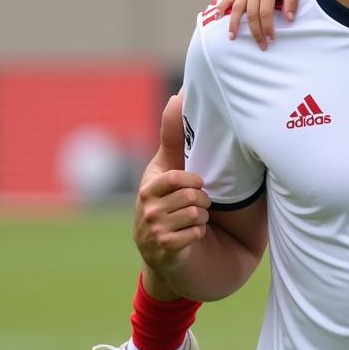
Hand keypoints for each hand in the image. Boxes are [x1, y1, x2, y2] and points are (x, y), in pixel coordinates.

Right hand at [133, 93, 211, 275]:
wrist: (170, 254)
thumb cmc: (172, 204)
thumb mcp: (170, 168)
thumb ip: (173, 135)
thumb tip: (178, 95)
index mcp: (148, 186)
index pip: (177, 178)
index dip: (194, 181)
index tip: (196, 184)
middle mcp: (145, 208)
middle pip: (193, 196)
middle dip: (203, 201)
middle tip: (195, 206)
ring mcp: (152, 231)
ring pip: (196, 214)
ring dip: (201, 218)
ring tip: (192, 220)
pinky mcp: (163, 250)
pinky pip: (196, 233)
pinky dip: (199, 234)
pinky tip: (191, 236)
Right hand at [215, 0, 298, 48]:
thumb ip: (291, 1)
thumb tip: (290, 19)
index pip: (265, 14)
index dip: (267, 28)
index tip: (271, 40)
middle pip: (251, 15)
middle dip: (255, 32)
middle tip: (261, 46)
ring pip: (236, 8)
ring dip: (233, 24)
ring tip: (232, 37)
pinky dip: (220, 6)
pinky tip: (216, 16)